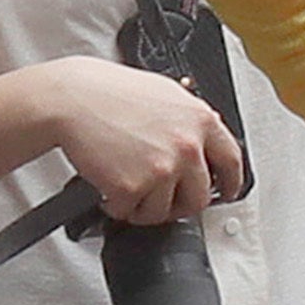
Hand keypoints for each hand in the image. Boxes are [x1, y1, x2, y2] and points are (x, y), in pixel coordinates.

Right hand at [34, 56, 244, 223]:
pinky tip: (109, 187)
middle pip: (199, 197)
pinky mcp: (133, 187)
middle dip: (180, 203)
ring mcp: (162, 168)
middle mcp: (187, 146)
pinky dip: (118, 206)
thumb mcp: (164, 92)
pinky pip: (131, 213)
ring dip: (145, 206)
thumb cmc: (109, 92)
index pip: (232, 161)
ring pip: (164, 212)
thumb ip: (189, 120)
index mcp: (200, 120)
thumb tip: (202, 141)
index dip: (232, 182)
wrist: (72, 98)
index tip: (227, 191)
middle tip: (162, 198)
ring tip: (128, 187)